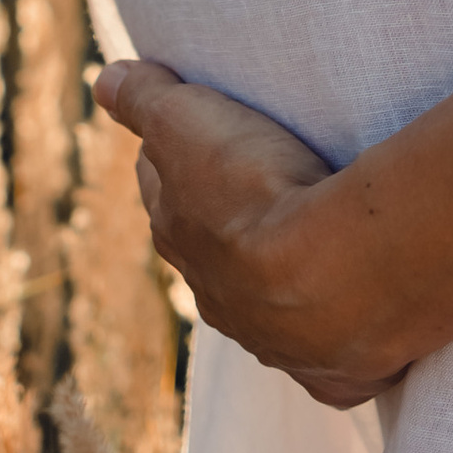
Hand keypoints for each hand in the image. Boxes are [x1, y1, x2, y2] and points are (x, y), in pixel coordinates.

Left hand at [91, 60, 405, 407]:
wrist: (333, 272)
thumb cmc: (257, 190)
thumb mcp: (187, 121)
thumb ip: (144, 99)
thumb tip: (103, 80)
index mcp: (181, 239)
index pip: (165, 195)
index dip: (174, 165)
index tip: (188, 143)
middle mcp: (219, 299)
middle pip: (211, 257)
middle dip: (221, 230)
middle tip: (250, 197)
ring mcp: (276, 341)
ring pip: (267, 310)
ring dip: (279, 287)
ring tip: (310, 257)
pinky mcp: (333, 372)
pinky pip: (328, 362)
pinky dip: (334, 348)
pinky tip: (350, 335)